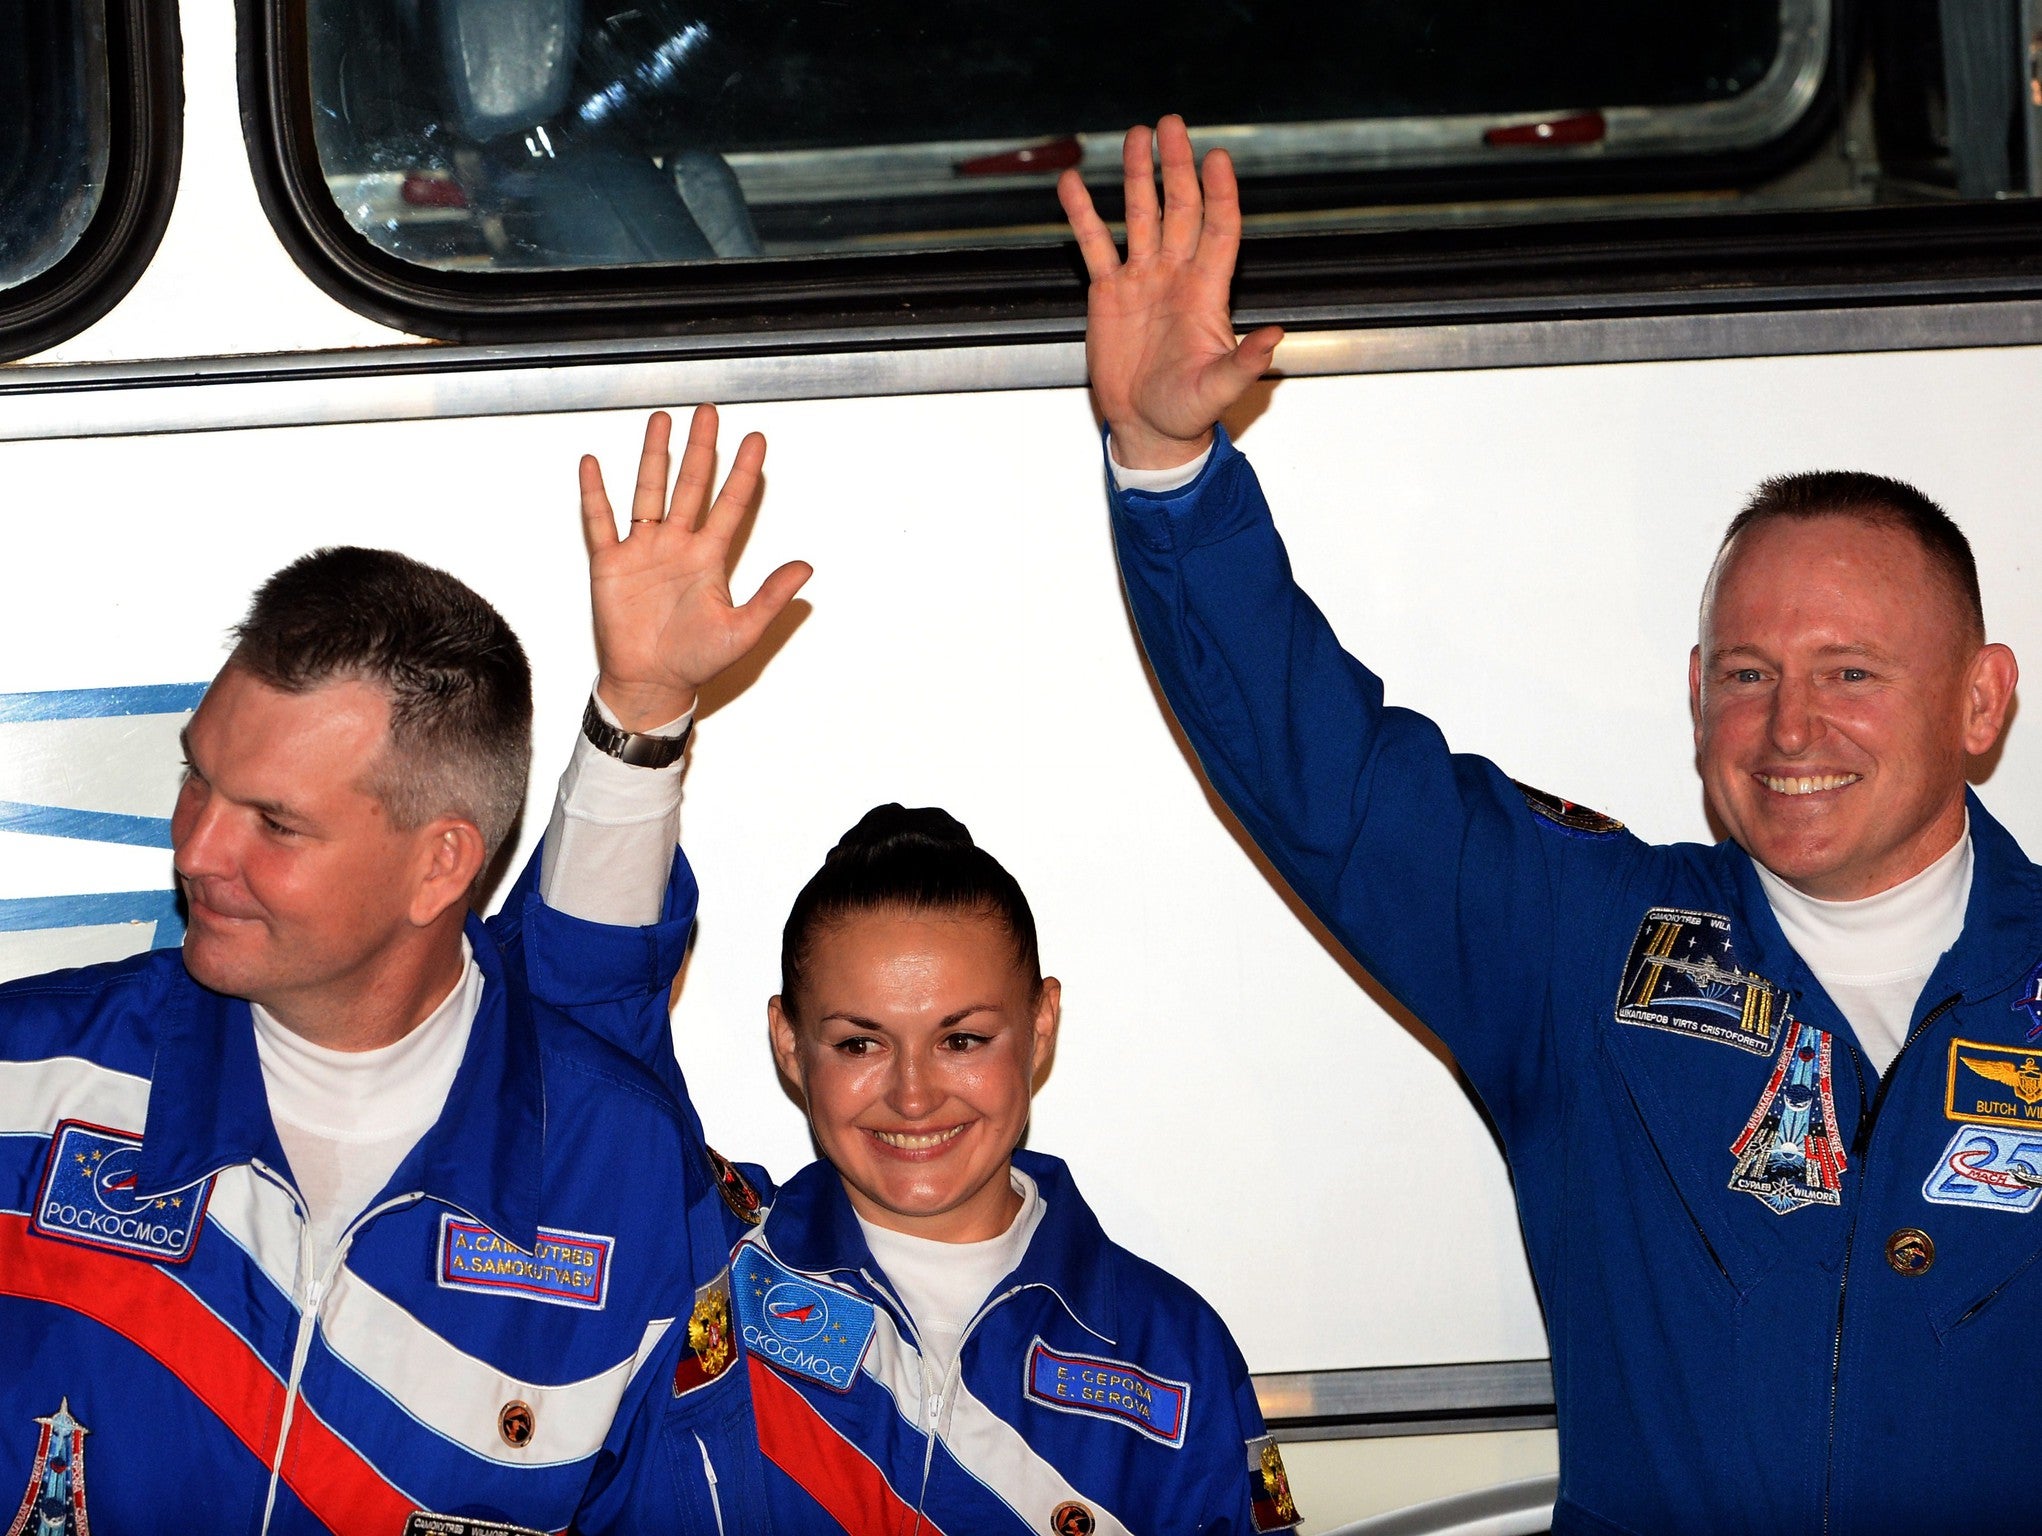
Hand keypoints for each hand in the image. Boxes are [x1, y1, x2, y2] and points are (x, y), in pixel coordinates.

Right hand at [579, 405, 811, 729]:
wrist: (652, 682)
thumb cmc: (695, 660)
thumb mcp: (742, 630)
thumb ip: (771, 597)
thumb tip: (806, 569)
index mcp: (709, 558)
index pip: (731, 504)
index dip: (744, 473)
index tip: (756, 440)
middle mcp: (678, 545)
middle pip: (691, 485)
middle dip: (701, 449)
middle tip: (709, 414)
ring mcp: (644, 550)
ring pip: (649, 491)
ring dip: (654, 457)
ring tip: (661, 422)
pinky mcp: (611, 563)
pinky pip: (601, 522)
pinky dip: (595, 494)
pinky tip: (593, 464)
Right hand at [1057, 116, 1282, 470]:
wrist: (1148, 429)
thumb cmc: (1188, 413)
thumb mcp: (1220, 390)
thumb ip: (1245, 362)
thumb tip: (1276, 337)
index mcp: (1206, 293)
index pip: (1219, 230)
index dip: (1220, 194)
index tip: (1218, 158)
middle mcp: (1176, 276)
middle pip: (1180, 208)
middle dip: (1177, 167)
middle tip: (1172, 126)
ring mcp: (1142, 279)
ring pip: (1140, 216)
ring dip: (1138, 176)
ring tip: (1136, 137)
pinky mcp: (1108, 292)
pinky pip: (1094, 245)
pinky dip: (1083, 215)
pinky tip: (1073, 184)